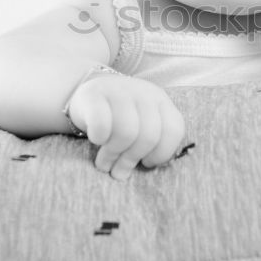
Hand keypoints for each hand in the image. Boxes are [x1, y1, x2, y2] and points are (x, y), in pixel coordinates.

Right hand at [68, 74, 185, 178]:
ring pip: (126, 132)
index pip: (174, 129)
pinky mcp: (93, 94)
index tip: (146, 163)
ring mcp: (118, 90)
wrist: (86, 95)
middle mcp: (143, 92)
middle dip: (132, 159)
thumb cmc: (117, 119)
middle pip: (149, 136)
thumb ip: (148, 144)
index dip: (162, 153)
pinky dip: (99, 138)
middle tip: (118, 170)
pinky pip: (101, 124)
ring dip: (113, 154)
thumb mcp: (140, 126)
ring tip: (104, 164)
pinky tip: (96, 141)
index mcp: (160, 100)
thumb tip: (143, 170)